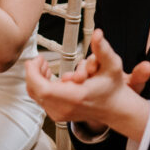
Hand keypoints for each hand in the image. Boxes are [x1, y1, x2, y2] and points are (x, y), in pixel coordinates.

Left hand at [24, 30, 149, 139]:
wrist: (115, 108)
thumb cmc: (112, 86)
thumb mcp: (112, 64)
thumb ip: (103, 49)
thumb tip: (98, 34)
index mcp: (76, 96)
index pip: (42, 89)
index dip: (34, 73)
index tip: (37, 59)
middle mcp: (65, 108)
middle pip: (35, 91)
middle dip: (34, 73)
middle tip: (41, 60)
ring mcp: (60, 114)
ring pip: (36, 96)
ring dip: (37, 79)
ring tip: (45, 66)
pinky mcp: (58, 115)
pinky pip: (40, 100)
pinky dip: (40, 87)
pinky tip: (49, 76)